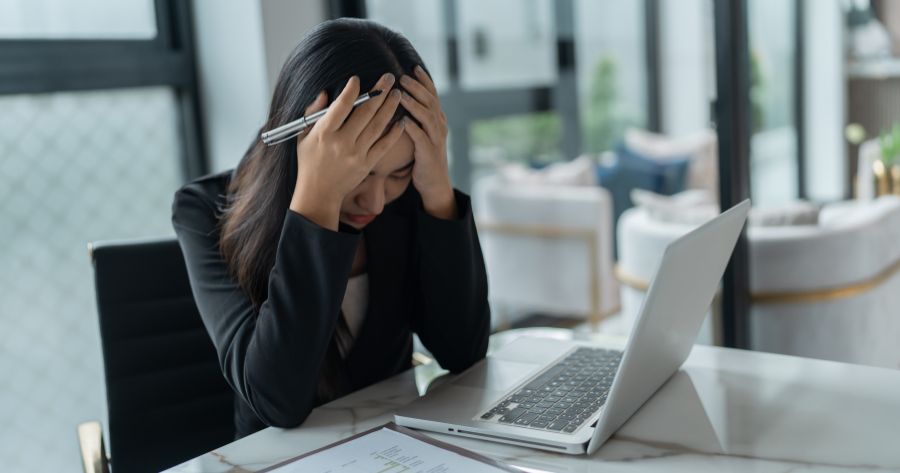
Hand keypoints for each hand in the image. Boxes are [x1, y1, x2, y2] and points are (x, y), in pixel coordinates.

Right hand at [290, 73, 404, 229]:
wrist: (318, 193)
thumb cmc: (309, 161)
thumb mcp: (303, 136)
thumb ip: (313, 113)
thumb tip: (325, 93)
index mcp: (324, 133)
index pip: (340, 106)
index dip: (351, 91)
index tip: (358, 79)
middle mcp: (342, 143)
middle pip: (364, 113)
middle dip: (378, 92)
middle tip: (389, 77)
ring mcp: (356, 154)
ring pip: (377, 126)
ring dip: (389, 108)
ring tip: (398, 93)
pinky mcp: (367, 165)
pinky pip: (384, 146)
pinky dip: (394, 133)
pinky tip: (402, 121)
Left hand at [400, 66, 456, 219]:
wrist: (434, 183)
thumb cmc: (423, 157)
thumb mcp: (423, 133)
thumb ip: (417, 118)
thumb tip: (402, 99)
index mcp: (437, 120)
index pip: (433, 95)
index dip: (424, 80)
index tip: (413, 67)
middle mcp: (439, 126)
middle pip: (430, 101)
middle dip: (416, 87)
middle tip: (402, 77)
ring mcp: (435, 139)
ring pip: (427, 116)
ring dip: (414, 104)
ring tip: (400, 94)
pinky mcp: (429, 153)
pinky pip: (421, 137)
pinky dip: (412, 127)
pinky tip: (402, 120)